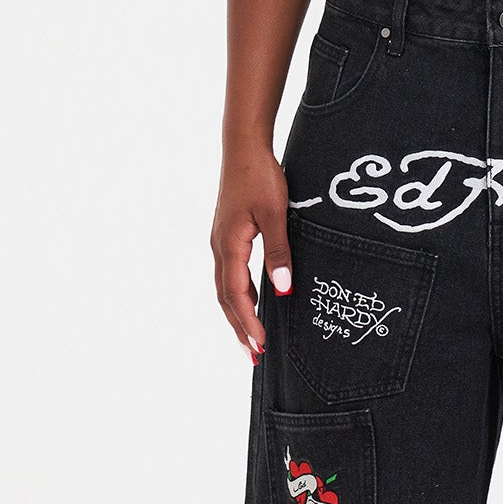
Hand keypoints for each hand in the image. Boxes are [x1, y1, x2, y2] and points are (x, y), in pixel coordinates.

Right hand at [212, 146, 293, 359]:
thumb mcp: (275, 214)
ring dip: (237, 314)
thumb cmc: (260, 176)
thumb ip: (279, 252)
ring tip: (251, 338)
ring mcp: (220, 241)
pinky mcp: (226, 235)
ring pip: (224, 287)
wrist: (243, 147)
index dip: (248, 322)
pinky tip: (250, 301)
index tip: (260, 346)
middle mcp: (219, 247)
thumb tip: (283, 291)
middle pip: (225, 298)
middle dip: (239, 328)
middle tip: (254, 356)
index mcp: (229, 245)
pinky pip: (229, 274)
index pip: (236, 295)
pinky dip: (237, 295)